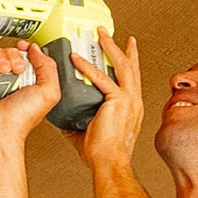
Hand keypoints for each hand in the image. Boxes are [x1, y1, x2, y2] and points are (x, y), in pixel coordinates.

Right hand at [0, 41, 61, 144]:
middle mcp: (10, 80)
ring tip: (2, 72)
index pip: (27, 56)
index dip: (26, 50)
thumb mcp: (49, 93)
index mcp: (29, 82)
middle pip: (11, 52)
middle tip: (15, 70)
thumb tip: (37, 50)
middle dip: (14, 56)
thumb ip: (49, 68)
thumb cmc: (20, 119)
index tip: (25, 50)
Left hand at [66, 30, 142, 169]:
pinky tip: (77, 59)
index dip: (127, 64)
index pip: (130, 80)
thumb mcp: (90, 134)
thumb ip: (78, 125)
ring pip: (121, 66)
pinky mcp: (119, 101)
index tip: (125, 52)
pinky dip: (88, 67)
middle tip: (114, 35)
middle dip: (121, 49)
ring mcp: (129, 100)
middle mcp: (134, 101)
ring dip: (109, 48)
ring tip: (99, 35)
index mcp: (131, 108)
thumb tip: (63, 122)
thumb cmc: (105, 154)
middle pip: (130, 67)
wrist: (110, 162)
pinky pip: (102, 79)